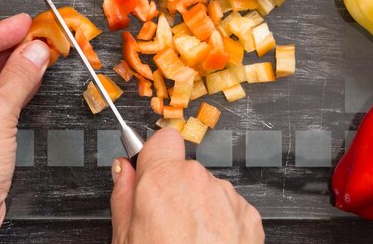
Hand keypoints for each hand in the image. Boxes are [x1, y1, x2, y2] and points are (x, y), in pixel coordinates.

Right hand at [110, 129, 264, 243]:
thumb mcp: (125, 238)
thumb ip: (123, 195)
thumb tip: (123, 170)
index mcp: (162, 181)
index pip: (163, 139)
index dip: (155, 156)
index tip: (150, 172)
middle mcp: (197, 181)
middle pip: (184, 169)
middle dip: (175, 189)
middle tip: (164, 224)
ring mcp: (226, 197)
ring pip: (208, 189)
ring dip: (199, 207)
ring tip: (188, 243)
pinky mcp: (248, 215)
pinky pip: (229, 208)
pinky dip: (222, 223)